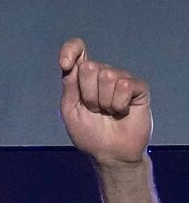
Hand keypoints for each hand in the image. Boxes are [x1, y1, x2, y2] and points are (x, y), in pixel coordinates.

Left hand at [60, 38, 151, 167]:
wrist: (109, 152)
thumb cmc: (88, 133)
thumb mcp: (70, 109)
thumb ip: (70, 86)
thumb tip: (71, 63)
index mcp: (82, 78)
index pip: (77, 50)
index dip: (71, 50)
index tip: (65, 64)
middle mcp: (102, 74)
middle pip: (89, 67)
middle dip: (87, 93)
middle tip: (93, 109)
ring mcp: (121, 79)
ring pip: (106, 76)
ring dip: (103, 101)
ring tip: (107, 112)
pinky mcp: (138, 87)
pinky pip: (125, 85)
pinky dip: (119, 103)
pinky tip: (121, 111)